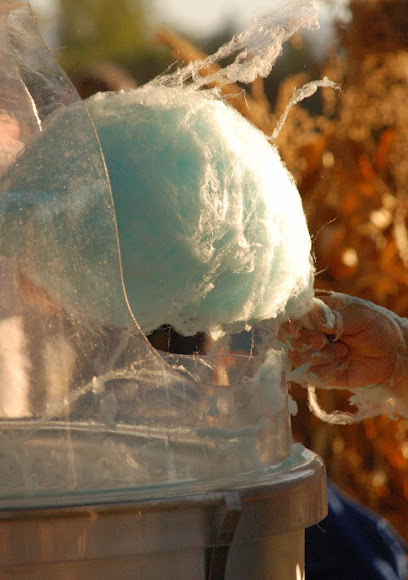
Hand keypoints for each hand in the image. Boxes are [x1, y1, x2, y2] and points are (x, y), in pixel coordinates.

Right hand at [279, 290, 407, 394]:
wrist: (394, 353)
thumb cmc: (377, 326)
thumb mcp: (358, 316)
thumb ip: (334, 317)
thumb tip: (311, 313)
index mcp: (316, 311)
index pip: (291, 315)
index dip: (289, 323)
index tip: (296, 329)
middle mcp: (311, 331)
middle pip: (289, 338)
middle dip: (304, 341)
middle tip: (321, 342)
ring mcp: (314, 352)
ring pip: (296, 357)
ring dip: (316, 356)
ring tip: (341, 352)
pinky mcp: (321, 372)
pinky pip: (311, 375)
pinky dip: (325, 370)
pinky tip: (342, 363)